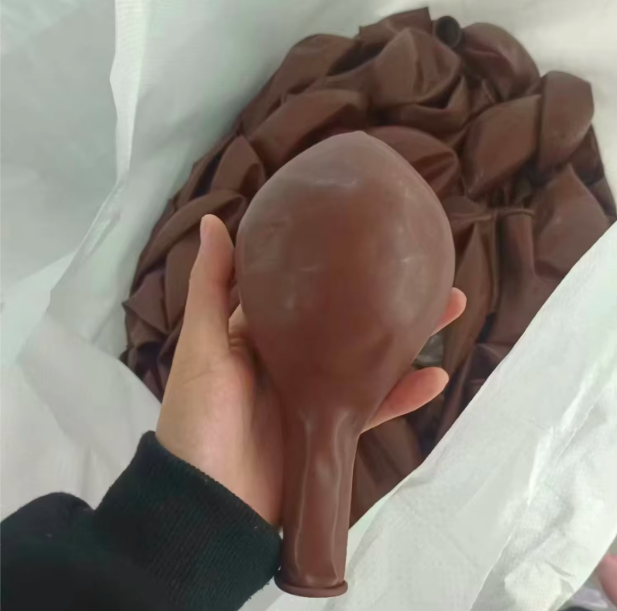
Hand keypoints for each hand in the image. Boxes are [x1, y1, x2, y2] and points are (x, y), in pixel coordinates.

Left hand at [157, 215, 465, 524]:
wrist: (209, 505)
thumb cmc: (198, 417)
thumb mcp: (201, 346)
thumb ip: (211, 287)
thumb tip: (213, 221)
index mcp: (259, 334)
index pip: (301, 290)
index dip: (331, 266)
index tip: (364, 238)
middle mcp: (292, 359)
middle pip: (344, 321)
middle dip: (382, 297)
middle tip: (424, 269)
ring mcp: (315, 394)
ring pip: (368, 359)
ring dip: (407, 338)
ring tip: (447, 307)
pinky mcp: (332, 429)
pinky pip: (374, 407)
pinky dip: (404, 395)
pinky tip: (435, 377)